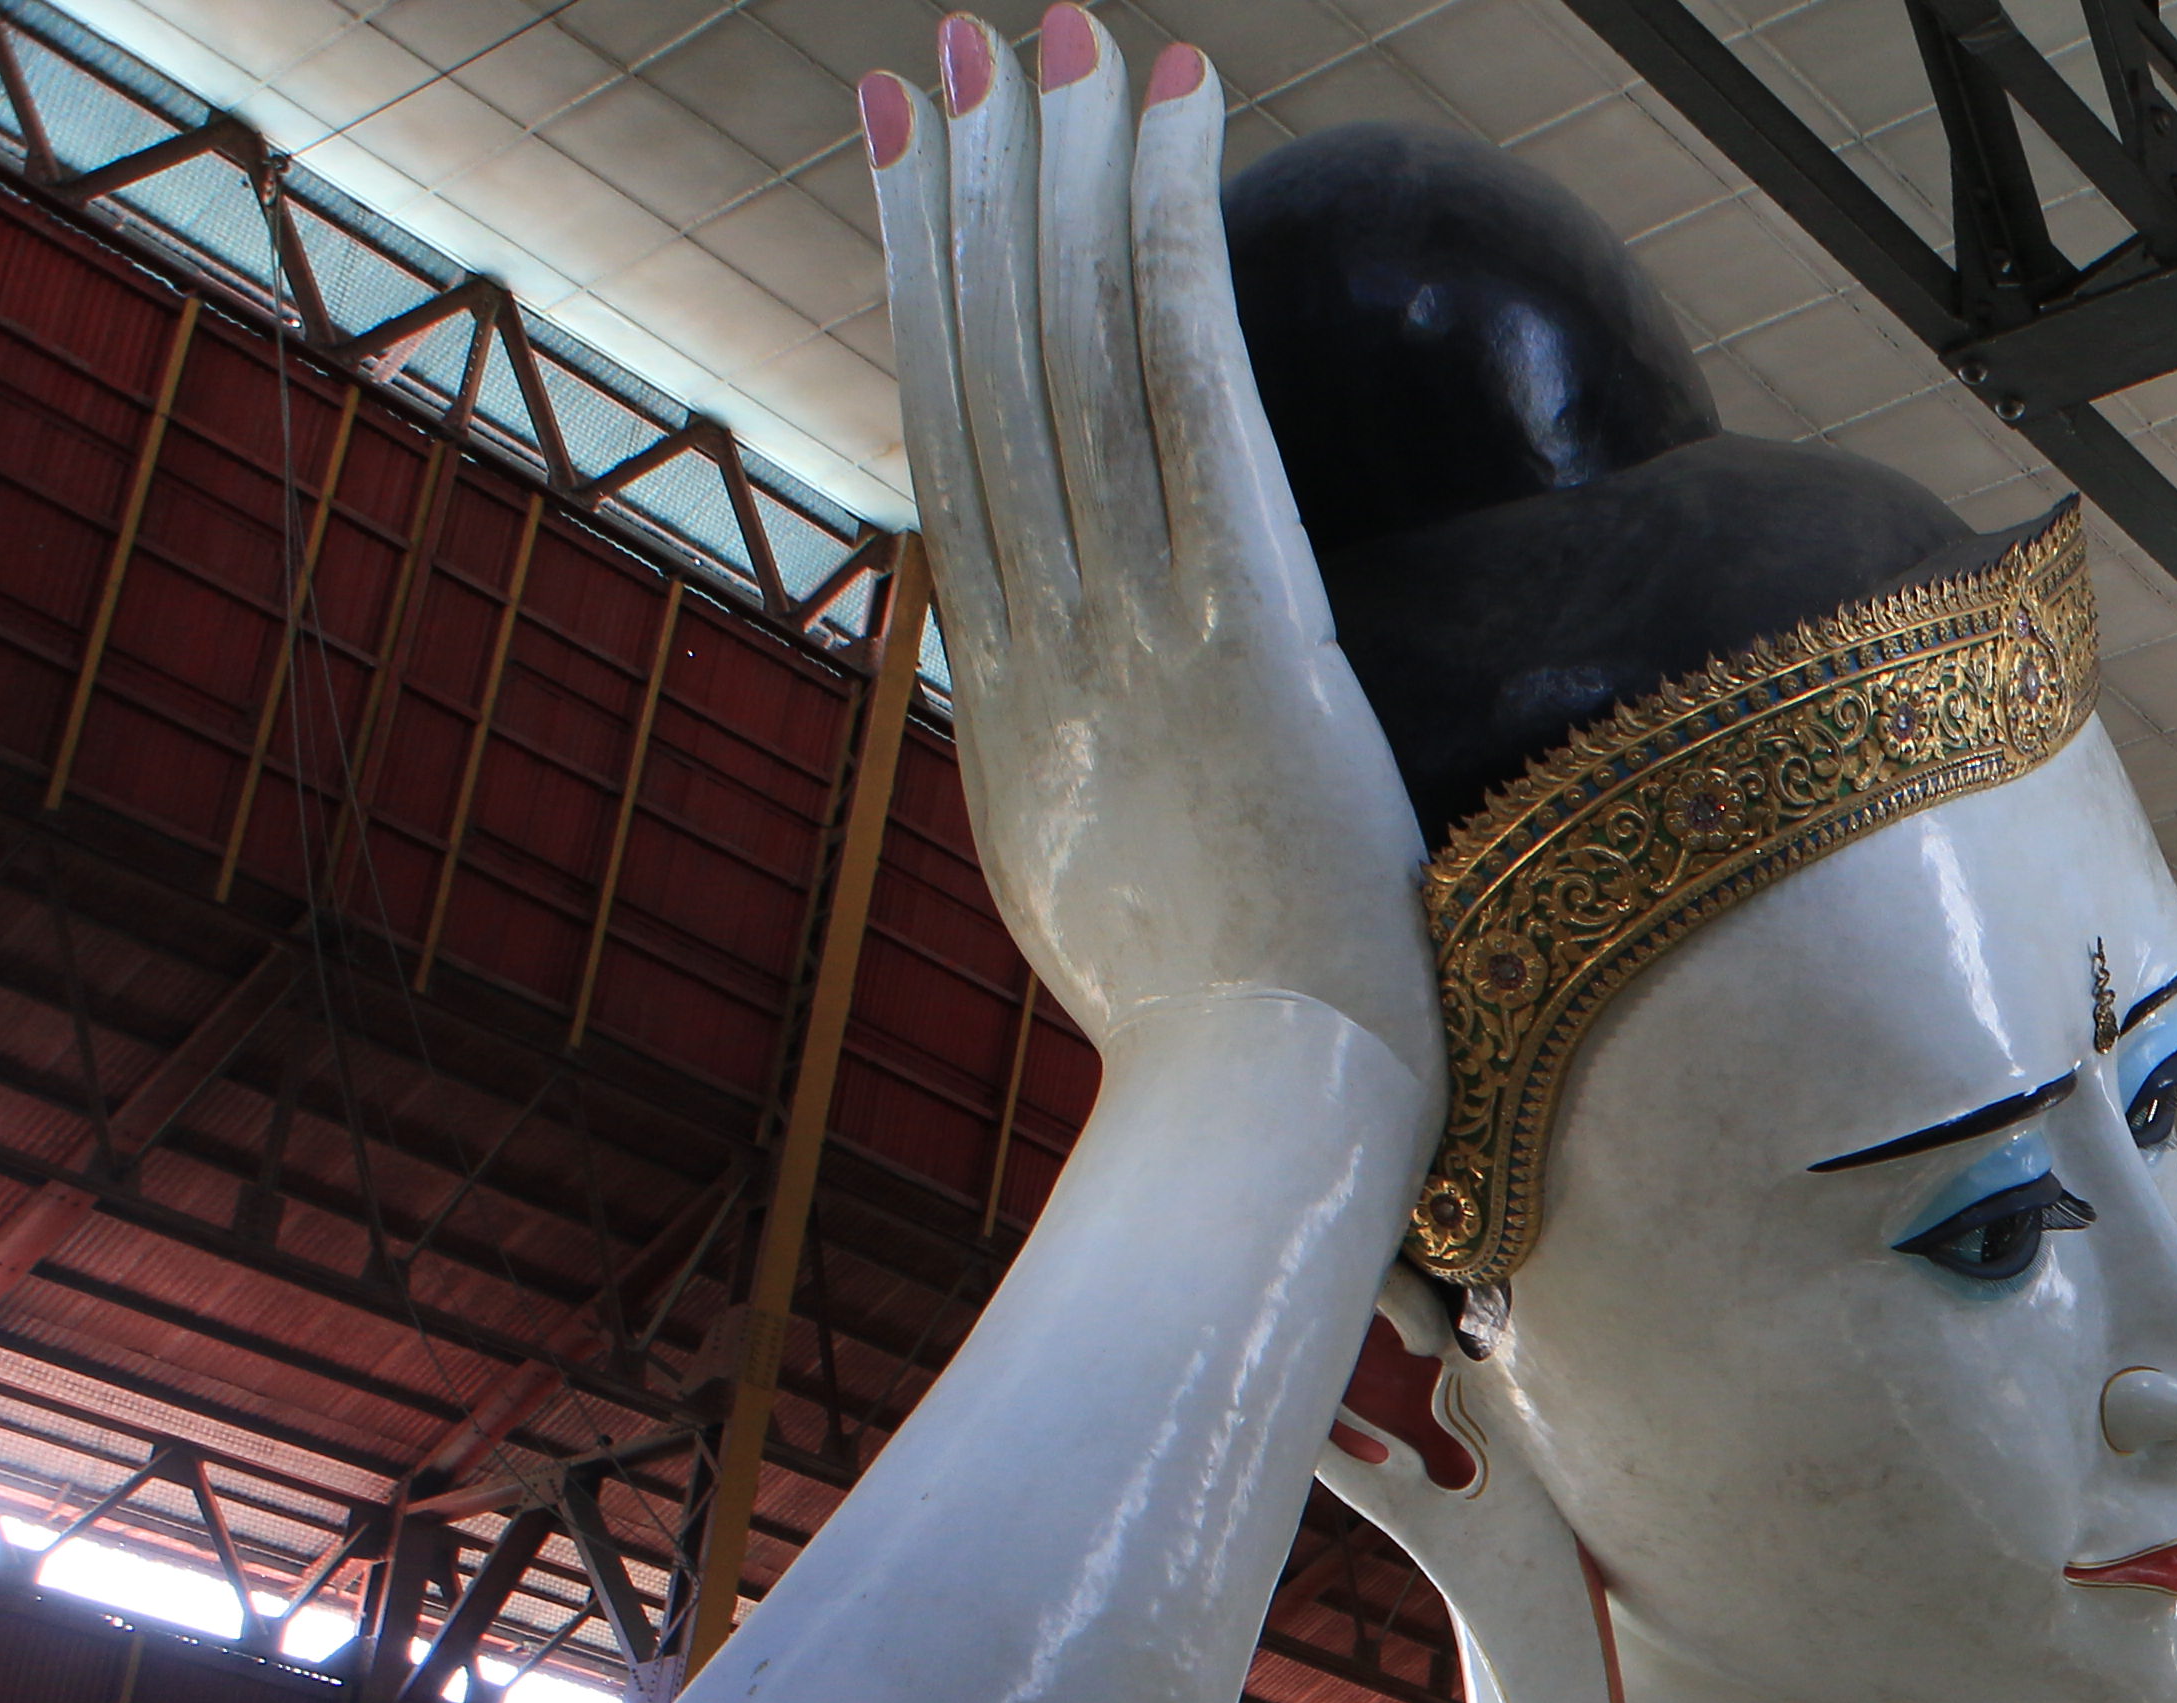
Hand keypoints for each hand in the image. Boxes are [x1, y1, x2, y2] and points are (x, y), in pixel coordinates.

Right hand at [863, 11, 1440, 1090]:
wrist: (1257, 1120)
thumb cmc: (1228, 1064)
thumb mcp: (1120, 924)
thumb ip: (1099, 827)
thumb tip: (1094, 799)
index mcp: (1015, 715)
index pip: (960, 466)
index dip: (933, 310)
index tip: (919, 189)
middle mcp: (1049, 643)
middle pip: (991, 377)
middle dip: (971, 199)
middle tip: (952, 51)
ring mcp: (1134, 624)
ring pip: (1069, 352)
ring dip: (1061, 178)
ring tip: (1055, 40)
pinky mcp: (1239, 617)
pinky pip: (1187, 386)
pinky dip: (1171, 237)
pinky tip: (1175, 120)